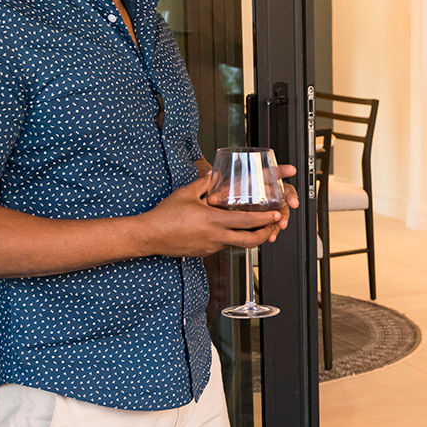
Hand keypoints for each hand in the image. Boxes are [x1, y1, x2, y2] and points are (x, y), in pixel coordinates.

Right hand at [146, 175, 280, 256]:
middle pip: (250, 241)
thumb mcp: (186, 194)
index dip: (265, 219)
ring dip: (248, 236)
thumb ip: (204, 183)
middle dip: (265, 234)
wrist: (150, 236)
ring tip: (254, 226)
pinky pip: (223, 245)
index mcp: (213, 221)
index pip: (247, 222)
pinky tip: (227, 229)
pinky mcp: (205, 253)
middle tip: (272, 226)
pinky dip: (230, 238)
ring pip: (237, 244)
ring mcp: (211, 247)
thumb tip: (214, 173)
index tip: (276, 215)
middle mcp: (216, 237)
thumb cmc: (165, 215)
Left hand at [200, 163, 297, 236]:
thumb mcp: (219, 192)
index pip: (270, 173)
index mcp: (255, 181)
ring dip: (283, 217)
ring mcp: (268, 206)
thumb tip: (210, 192)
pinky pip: (274, 223)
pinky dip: (274, 230)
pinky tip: (271, 235)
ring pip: (281, 209)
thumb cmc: (223, 196)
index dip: (281, 170)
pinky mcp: (266, 218)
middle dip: (290, 197)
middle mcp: (265, 192)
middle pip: (283, 191)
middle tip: (292, 203)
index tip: (291, 170)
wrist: (222, 212)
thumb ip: (215, 190)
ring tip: (281, 225)